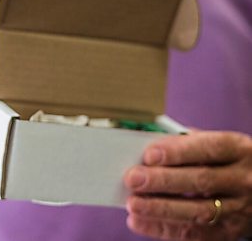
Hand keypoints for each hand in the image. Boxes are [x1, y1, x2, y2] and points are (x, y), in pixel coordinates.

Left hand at [123, 130, 251, 240]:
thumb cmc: (224, 161)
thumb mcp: (215, 145)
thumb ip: (185, 143)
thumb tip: (148, 146)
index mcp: (238, 150)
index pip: (209, 148)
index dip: (178, 152)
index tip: (149, 155)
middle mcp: (242, 180)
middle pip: (202, 181)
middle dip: (163, 180)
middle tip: (133, 179)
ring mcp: (238, 209)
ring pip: (198, 211)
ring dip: (160, 209)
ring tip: (133, 203)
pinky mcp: (228, 232)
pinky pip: (194, 234)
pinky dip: (163, 228)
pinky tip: (139, 221)